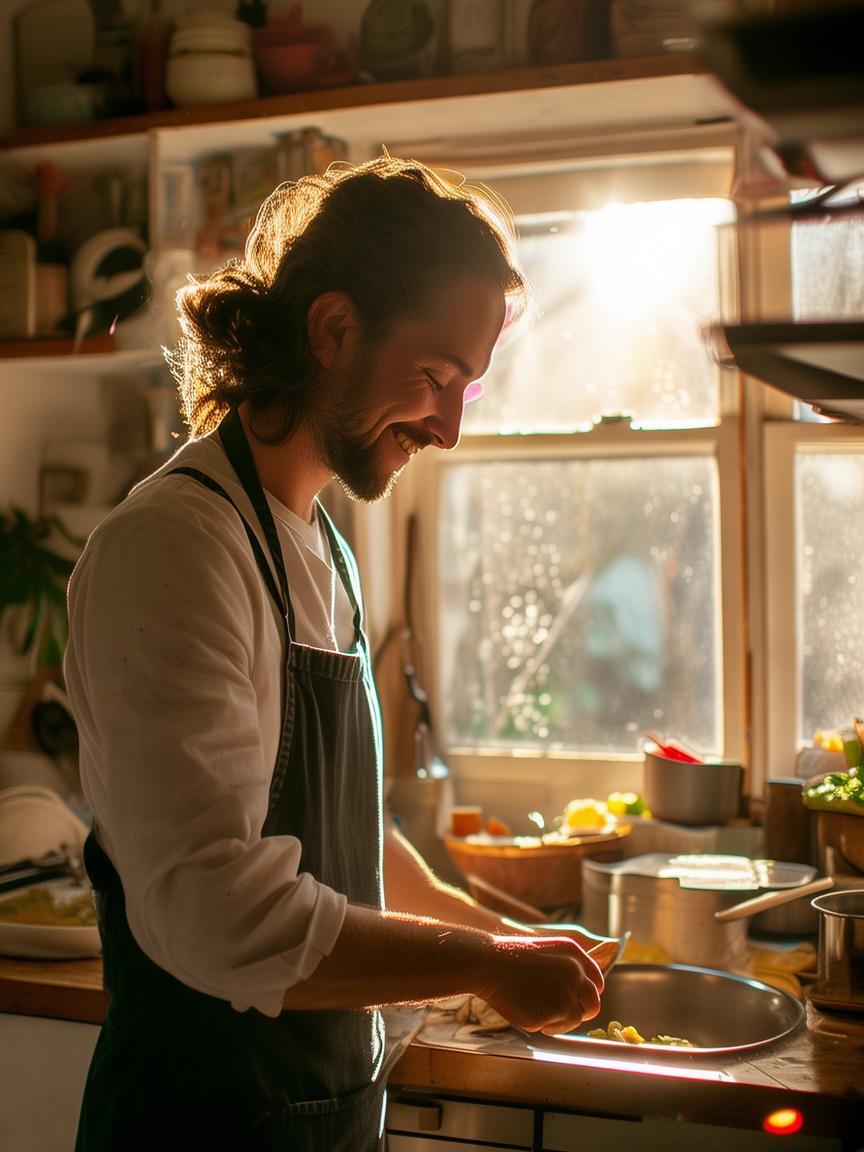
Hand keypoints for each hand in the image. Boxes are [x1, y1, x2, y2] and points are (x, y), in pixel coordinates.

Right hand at [482, 934, 602, 1035]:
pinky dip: (542, 1024)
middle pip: (593, 1004)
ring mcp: (566, 995)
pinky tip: (526, 1009)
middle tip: (564, 1013)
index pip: (596, 981)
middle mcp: (576, 974)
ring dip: (560, 1020)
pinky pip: (553, 1027)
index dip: (588, 993)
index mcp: (575, 955)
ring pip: (575, 1019)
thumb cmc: (511, 957)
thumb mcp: (547, 950)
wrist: (489, 963)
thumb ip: (568, 967)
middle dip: (581, 1011)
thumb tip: (580, 989)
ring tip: (536, 1008)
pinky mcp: (553, 1014)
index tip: (580, 1000)